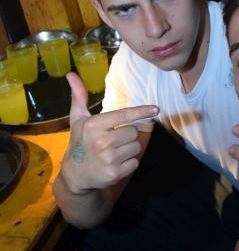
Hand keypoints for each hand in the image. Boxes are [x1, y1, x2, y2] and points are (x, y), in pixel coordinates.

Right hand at [62, 72, 158, 193]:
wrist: (75, 175)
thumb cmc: (79, 143)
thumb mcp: (78, 119)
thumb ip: (79, 96)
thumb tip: (71, 74)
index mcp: (94, 126)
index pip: (124, 115)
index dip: (141, 111)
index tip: (156, 109)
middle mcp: (102, 141)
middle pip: (133, 131)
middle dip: (126, 134)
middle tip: (112, 140)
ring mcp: (109, 159)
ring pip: (136, 146)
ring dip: (128, 148)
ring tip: (113, 151)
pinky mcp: (115, 173)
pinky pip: (135, 161)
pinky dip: (129, 162)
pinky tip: (115, 163)